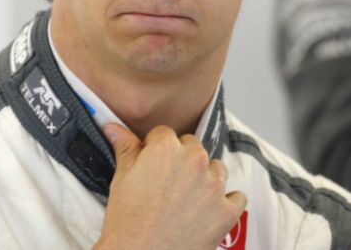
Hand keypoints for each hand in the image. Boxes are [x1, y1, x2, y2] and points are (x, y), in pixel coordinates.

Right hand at [94, 123, 246, 249]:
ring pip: (216, 168)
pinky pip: (237, 197)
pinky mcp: (228, 211)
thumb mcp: (121, 178)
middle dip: (181, 160)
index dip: (156, 149)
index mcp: (166, 148)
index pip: (165, 134)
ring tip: (186, 199)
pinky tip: (209, 210)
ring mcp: (214, 186)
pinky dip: (226, 202)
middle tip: (167, 183)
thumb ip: (124, 147)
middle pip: (193, 147)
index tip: (152, 164)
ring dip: (205, 178)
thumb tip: (113, 127)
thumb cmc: (128, 222)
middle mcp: (194, 161)